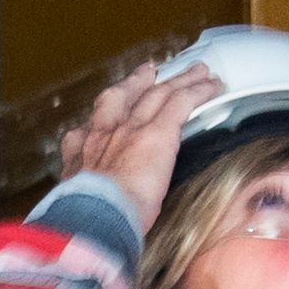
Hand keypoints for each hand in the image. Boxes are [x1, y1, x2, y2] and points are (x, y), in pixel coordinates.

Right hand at [63, 59, 220, 222]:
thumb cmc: (86, 216)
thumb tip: (93, 202)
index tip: (116, 98)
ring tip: (195, 72)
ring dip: (179, 80)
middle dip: (140, 81)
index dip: (108, 107)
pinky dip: (198, 91)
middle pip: (127, 96)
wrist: (95, 213)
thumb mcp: (76, 199)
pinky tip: (211, 86)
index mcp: (83, 149)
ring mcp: (132, 128)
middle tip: (151, 71)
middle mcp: (106, 131)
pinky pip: (182, 102)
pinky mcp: (158, 132)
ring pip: (159, 93)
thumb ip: (86, 191)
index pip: (97, 121)